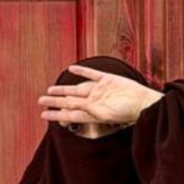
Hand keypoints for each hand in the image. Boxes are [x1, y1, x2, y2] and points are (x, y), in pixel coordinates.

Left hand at [38, 65, 162, 129]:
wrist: (143, 102)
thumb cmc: (126, 112)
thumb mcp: (105, 114)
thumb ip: (88, 109)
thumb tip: (73, 105)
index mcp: (90, 112)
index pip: (69, 113)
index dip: (55, 114)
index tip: (43, 114)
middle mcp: (92, 101)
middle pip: (69, 100)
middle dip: (55, 101)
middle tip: (40, 101)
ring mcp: (99, 90)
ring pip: (76, 88)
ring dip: (63, 89)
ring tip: (50, 89)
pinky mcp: (107, 79)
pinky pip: (92, 74)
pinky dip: (82, 70)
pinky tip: (72, 68)